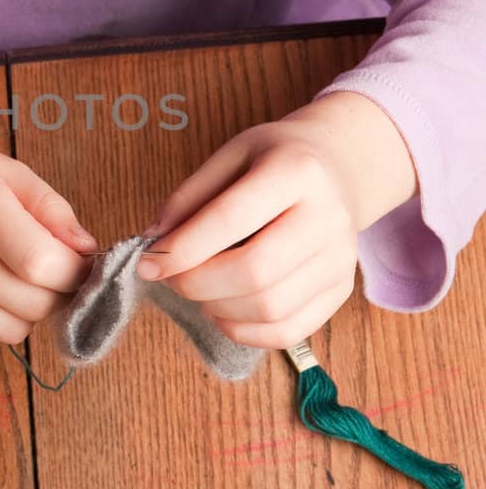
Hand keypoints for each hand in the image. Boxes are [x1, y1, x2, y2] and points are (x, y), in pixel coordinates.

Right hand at [0, 129, 97, 343]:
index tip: (81, 264)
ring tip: (19, 278)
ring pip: (11, 329)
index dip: (76, 272)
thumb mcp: (3, 171)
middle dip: (59, 293)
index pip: (43, 264)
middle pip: (32, 303)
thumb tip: (87, 254)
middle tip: (55, 272)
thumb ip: (52, 209)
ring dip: (29, 310)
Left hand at [135, 119, 364, 348]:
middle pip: (255, 271)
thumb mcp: (229, 156)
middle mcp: (328, 217)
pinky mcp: (341, 290)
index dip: (182, 248)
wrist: (337, 168)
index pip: (231, 218)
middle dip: (197, 283)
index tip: (147, 263)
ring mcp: (340, 258)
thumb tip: (153, 243)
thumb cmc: (274, 161)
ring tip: (197, 289)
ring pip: (270, 308)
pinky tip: (222, 310)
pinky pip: (288, 332)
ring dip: (217, 308)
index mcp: (296, 170)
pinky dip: (244, 331)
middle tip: (170, 278)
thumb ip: (188, 198)